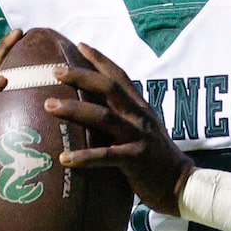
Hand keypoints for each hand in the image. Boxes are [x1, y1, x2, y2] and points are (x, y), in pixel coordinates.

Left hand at [54, 42, 191, 216]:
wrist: (182, 184)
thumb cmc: (157, 161)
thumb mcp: (144, 131)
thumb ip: (125, 119)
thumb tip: (97, 113)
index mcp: (141, 108)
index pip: (120, 76)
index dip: (101, 59)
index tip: (81, 45)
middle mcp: (139, 117)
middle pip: (108, 88)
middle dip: (81, 76)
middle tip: (55, 70)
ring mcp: (138, 137)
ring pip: (103, 116)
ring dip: (74, 109)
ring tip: (48, 106)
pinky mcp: (136, 160)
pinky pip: (106, 155)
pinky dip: (84, 156)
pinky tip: (64, 158)